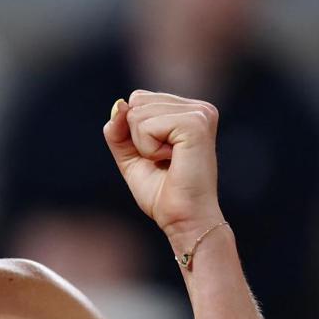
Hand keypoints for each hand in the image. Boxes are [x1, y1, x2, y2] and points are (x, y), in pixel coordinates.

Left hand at [102, 89, 223, 240]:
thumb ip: (118, 128)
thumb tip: (119, 103)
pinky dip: (148, 149)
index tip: (157, 155)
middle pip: (136, 101)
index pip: (138, 99)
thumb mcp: (130, 155)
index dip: (133, 132)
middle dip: (137, 137)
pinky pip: (147, 126)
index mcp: (187, 110)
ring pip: (138, 112)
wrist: (183, 219)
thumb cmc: (161, 192)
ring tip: (168, 161)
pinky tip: (171, 160)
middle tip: (162, 160)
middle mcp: (198, 108)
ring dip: (143, 145)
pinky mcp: (196, 124)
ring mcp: (200, 113)